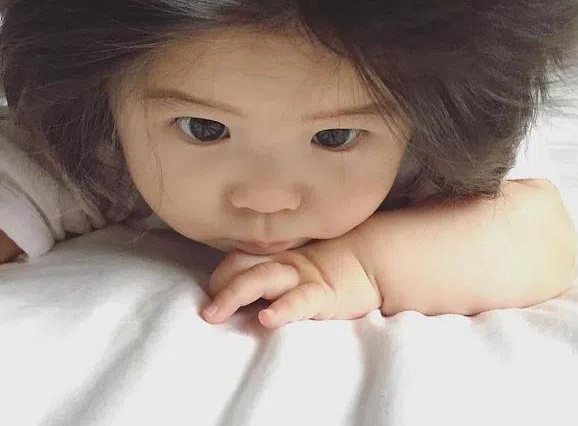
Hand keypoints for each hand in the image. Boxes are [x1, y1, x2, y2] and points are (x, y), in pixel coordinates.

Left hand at [202, 235, 382, 327]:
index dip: (221, 278)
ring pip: (262, 277)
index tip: (211, 300)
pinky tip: (268, 319)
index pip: (236, 261)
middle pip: (242, 266)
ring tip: (216, 314)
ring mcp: (302, 276)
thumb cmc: (326, 272)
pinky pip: (300, 300)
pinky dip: (283, 308)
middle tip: (206, 314)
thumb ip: (266, 276)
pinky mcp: (323, 294)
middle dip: (221, 288)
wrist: (371, 262)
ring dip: (235, 294)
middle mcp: (282, 263)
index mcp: (272, 257)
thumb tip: (233, 302)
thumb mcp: (293, 271)